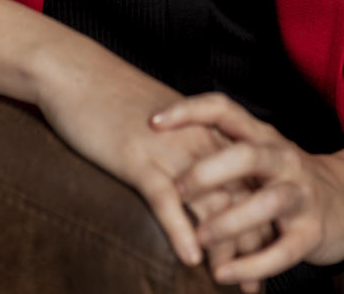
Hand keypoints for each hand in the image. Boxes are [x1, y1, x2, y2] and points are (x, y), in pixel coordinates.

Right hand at [33, 26, 272, 286]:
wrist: (77, 72)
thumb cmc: (113, 98)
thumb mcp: (162, 122)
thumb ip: (184, 148)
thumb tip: (192, 183)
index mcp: (206, 131)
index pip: (246, 183)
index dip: (259, 223)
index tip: (266, 259)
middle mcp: (197, 142)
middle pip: (238, 199)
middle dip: (251, 246)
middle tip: (254, 290)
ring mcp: (170, 151)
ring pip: (210, 204)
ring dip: (224, 249)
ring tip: (231, 286)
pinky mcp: (138, 159)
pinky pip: (167, 199)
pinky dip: (180, 230)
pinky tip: (190, 258)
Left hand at [152, 92, 343, 284]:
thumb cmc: (288, 177)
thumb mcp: (259, 157)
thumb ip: (221, 152)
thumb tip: (160, 147)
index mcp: (263, 136)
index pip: (224, 109)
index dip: (189, 111)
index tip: (153, 121)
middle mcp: (283, 158)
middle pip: (247, 154)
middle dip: (209, 171)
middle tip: (177, 190)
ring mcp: (301, 194)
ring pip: (266, 202)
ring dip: (229, 222)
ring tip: (200, 238)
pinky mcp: (313, 232)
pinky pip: (283, 250)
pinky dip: (252, 265)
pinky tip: (224, 275)